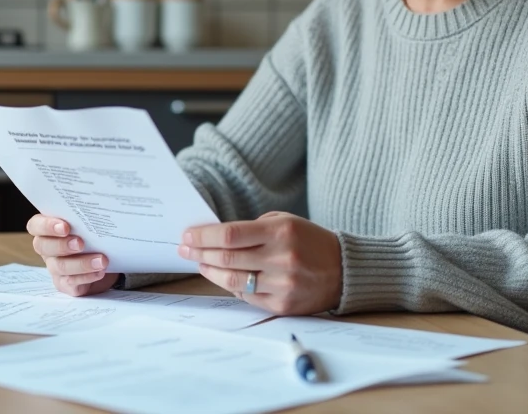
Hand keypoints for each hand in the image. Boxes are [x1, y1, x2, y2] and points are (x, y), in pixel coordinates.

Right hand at [27, 214, 119, 296]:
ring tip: (101, 260)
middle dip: (62, 245)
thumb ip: (85, 215)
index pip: (36, 226)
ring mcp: (54, 267)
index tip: (65, 226)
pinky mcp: (65, 284)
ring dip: (81, 263)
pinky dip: (87, 277)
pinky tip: (100, 272)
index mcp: (47, 229)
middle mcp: (47, 248)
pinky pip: (71, 282)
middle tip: (81, 243)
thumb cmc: (92, 234)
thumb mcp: (88, 222)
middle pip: (43, 247)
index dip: (47, 226)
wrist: (104, 258)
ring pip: (60, 266)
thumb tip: (101, 204)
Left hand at [178, 212, 342, 314]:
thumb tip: (214, 237)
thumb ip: (252, 229)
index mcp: (281, 232)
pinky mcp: (283, 305)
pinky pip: (247, 296)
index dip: (204, 236)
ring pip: (233, 280)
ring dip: (210, 271)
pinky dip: (232, 286)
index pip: (231, 235)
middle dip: (200, 253)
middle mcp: (281, 258)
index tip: (187, 236)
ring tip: (200, 263)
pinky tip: (223, 277)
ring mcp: (282, 285)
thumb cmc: (309, 241)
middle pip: (227, 258)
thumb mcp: (285, 222)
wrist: (343, 270)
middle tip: (184, 249)